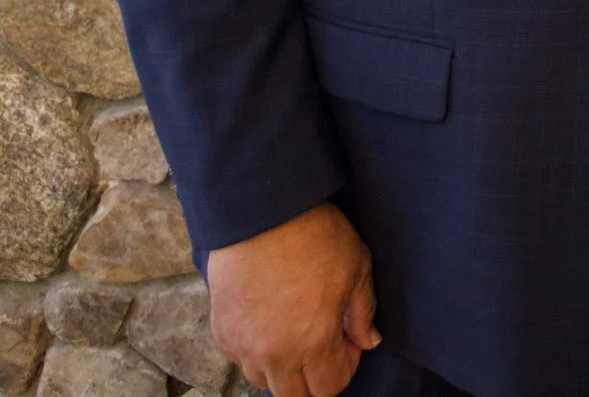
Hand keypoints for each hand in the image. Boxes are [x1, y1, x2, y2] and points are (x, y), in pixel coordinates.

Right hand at [206, 202, 381, 396]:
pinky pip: (240, 358)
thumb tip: (368, 341)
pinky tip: (270, 321)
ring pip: (263, 379)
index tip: (347, 341)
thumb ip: (363, 313)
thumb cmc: (316, 234)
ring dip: (283, 367)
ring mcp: (242, 344)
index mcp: (312, 342)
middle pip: (293, 395)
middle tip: (324, 344)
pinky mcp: (221, 330)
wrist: (263, 210)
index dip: (344, 369)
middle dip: (313, 377)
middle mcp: (273, 352)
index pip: (328, 388)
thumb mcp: (357, 268)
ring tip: (296, 331)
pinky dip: (256, 351)